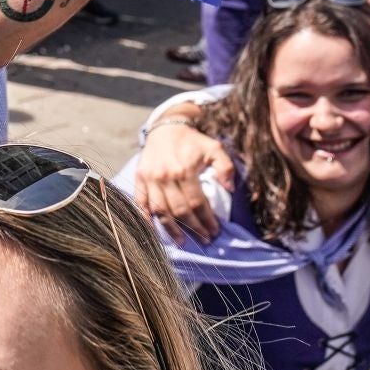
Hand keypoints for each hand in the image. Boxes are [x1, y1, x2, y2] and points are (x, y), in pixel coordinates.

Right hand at [133, 112, 233, 242]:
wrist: (165, 128)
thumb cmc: (192, 140)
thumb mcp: (214, 148)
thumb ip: (225, 167)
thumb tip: (230, 189)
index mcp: (184, 171)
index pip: (197, 203)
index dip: (207, 220)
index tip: (215, 231)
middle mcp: (165, 177)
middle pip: (180, 210)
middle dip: (194, 228)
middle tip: (204, 240)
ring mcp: (150, 179)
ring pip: (160, 210)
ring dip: (171, 229)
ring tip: (182, 242)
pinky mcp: (139, 178)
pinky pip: (140, 201)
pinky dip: (145, 217)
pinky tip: (153, 229)